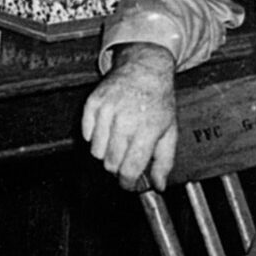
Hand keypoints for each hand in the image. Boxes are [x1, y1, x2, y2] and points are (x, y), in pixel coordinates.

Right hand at [81, 43, 177, 189]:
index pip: (130, 168)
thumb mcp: (169, 131)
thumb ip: (164, 161)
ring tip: (117, 140)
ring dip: (106, 152)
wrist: (144, 69)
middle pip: (111, 163)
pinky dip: (95, 137)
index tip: (129, 184)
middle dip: (118, 167)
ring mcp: (107, 110)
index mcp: (148, 129)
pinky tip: (108, 128)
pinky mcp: (93, 103)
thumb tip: (159, 185)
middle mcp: (126, 120)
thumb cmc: (158, 101)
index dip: (128, 183)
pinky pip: (86, 135)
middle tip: (125, 159)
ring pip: (96, 151)